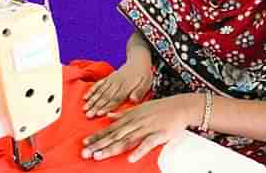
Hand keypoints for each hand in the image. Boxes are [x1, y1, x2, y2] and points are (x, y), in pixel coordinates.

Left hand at [81, 93, 200, 161]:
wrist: (181, 106)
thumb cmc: (160, 108)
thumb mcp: (140, 108)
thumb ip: (123, 114)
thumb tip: (109, 116)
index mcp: (131, 117)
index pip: (111, 128)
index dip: (97, 135)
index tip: (84, 142)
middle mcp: (136, 122)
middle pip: (115, 136)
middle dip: (99, 144)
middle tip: (85, 153)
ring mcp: (147, 128)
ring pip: (127, 140)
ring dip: (112, 148)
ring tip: (99, 156)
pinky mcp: (159, 135)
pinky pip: (147, 144)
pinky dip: (139, 151)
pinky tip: (130, 159)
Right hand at [83, 59, 152, 117]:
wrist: (138, 60)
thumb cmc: (143, 74)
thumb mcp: (147, 82)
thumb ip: (140, 92)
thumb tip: (133, 100)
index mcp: (127, 86)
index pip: (115, 98)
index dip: (107, 106)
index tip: (99, 114)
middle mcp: (117, 83)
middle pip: (105, 96)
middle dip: (96, 106)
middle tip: (88, 115)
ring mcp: (111, 80)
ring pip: (100, 91)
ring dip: (92, 100)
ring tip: (84, 109)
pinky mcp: (108, 77)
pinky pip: (99, 84)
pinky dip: (92, 90)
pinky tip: (85, 97)